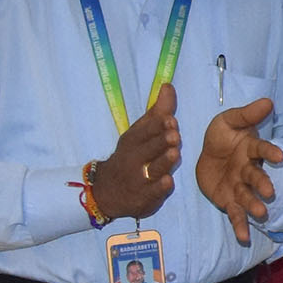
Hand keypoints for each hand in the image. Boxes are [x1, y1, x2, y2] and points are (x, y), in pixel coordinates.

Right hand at [89, 81, 179, 219]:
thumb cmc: (132, 155)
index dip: (157, 126)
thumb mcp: (140, 132)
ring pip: (153, 169)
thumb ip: (158, 112)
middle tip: (174, 134)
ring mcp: (140, 179)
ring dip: (163, 162)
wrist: (108, 189)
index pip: (145, 131)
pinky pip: (153, 192)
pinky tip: (167, 182)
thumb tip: (168, 86)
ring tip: (174, 154)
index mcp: (134, 140)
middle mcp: (135, 158)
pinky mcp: (145, 197)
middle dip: (161, 141)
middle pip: (150, 149)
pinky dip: (159, 188)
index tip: (170, 119)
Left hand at [195, 97, 282, 245]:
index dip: (270, 152)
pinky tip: (244, 238)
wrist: (204, 156)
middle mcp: (248, 170)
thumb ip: (247, 114)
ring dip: (254, 205)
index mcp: (249, 150)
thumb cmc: (221, 137)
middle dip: (262, 184)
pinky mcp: (229, 201)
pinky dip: (240, 226)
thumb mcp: (228, 121)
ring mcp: (239, 187)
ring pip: (248, 197)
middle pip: (256, 177)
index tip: (279, 155)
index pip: (261, 149)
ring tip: (260, 213)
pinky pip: (236, 214)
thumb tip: (269, 101)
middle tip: (269, 192)